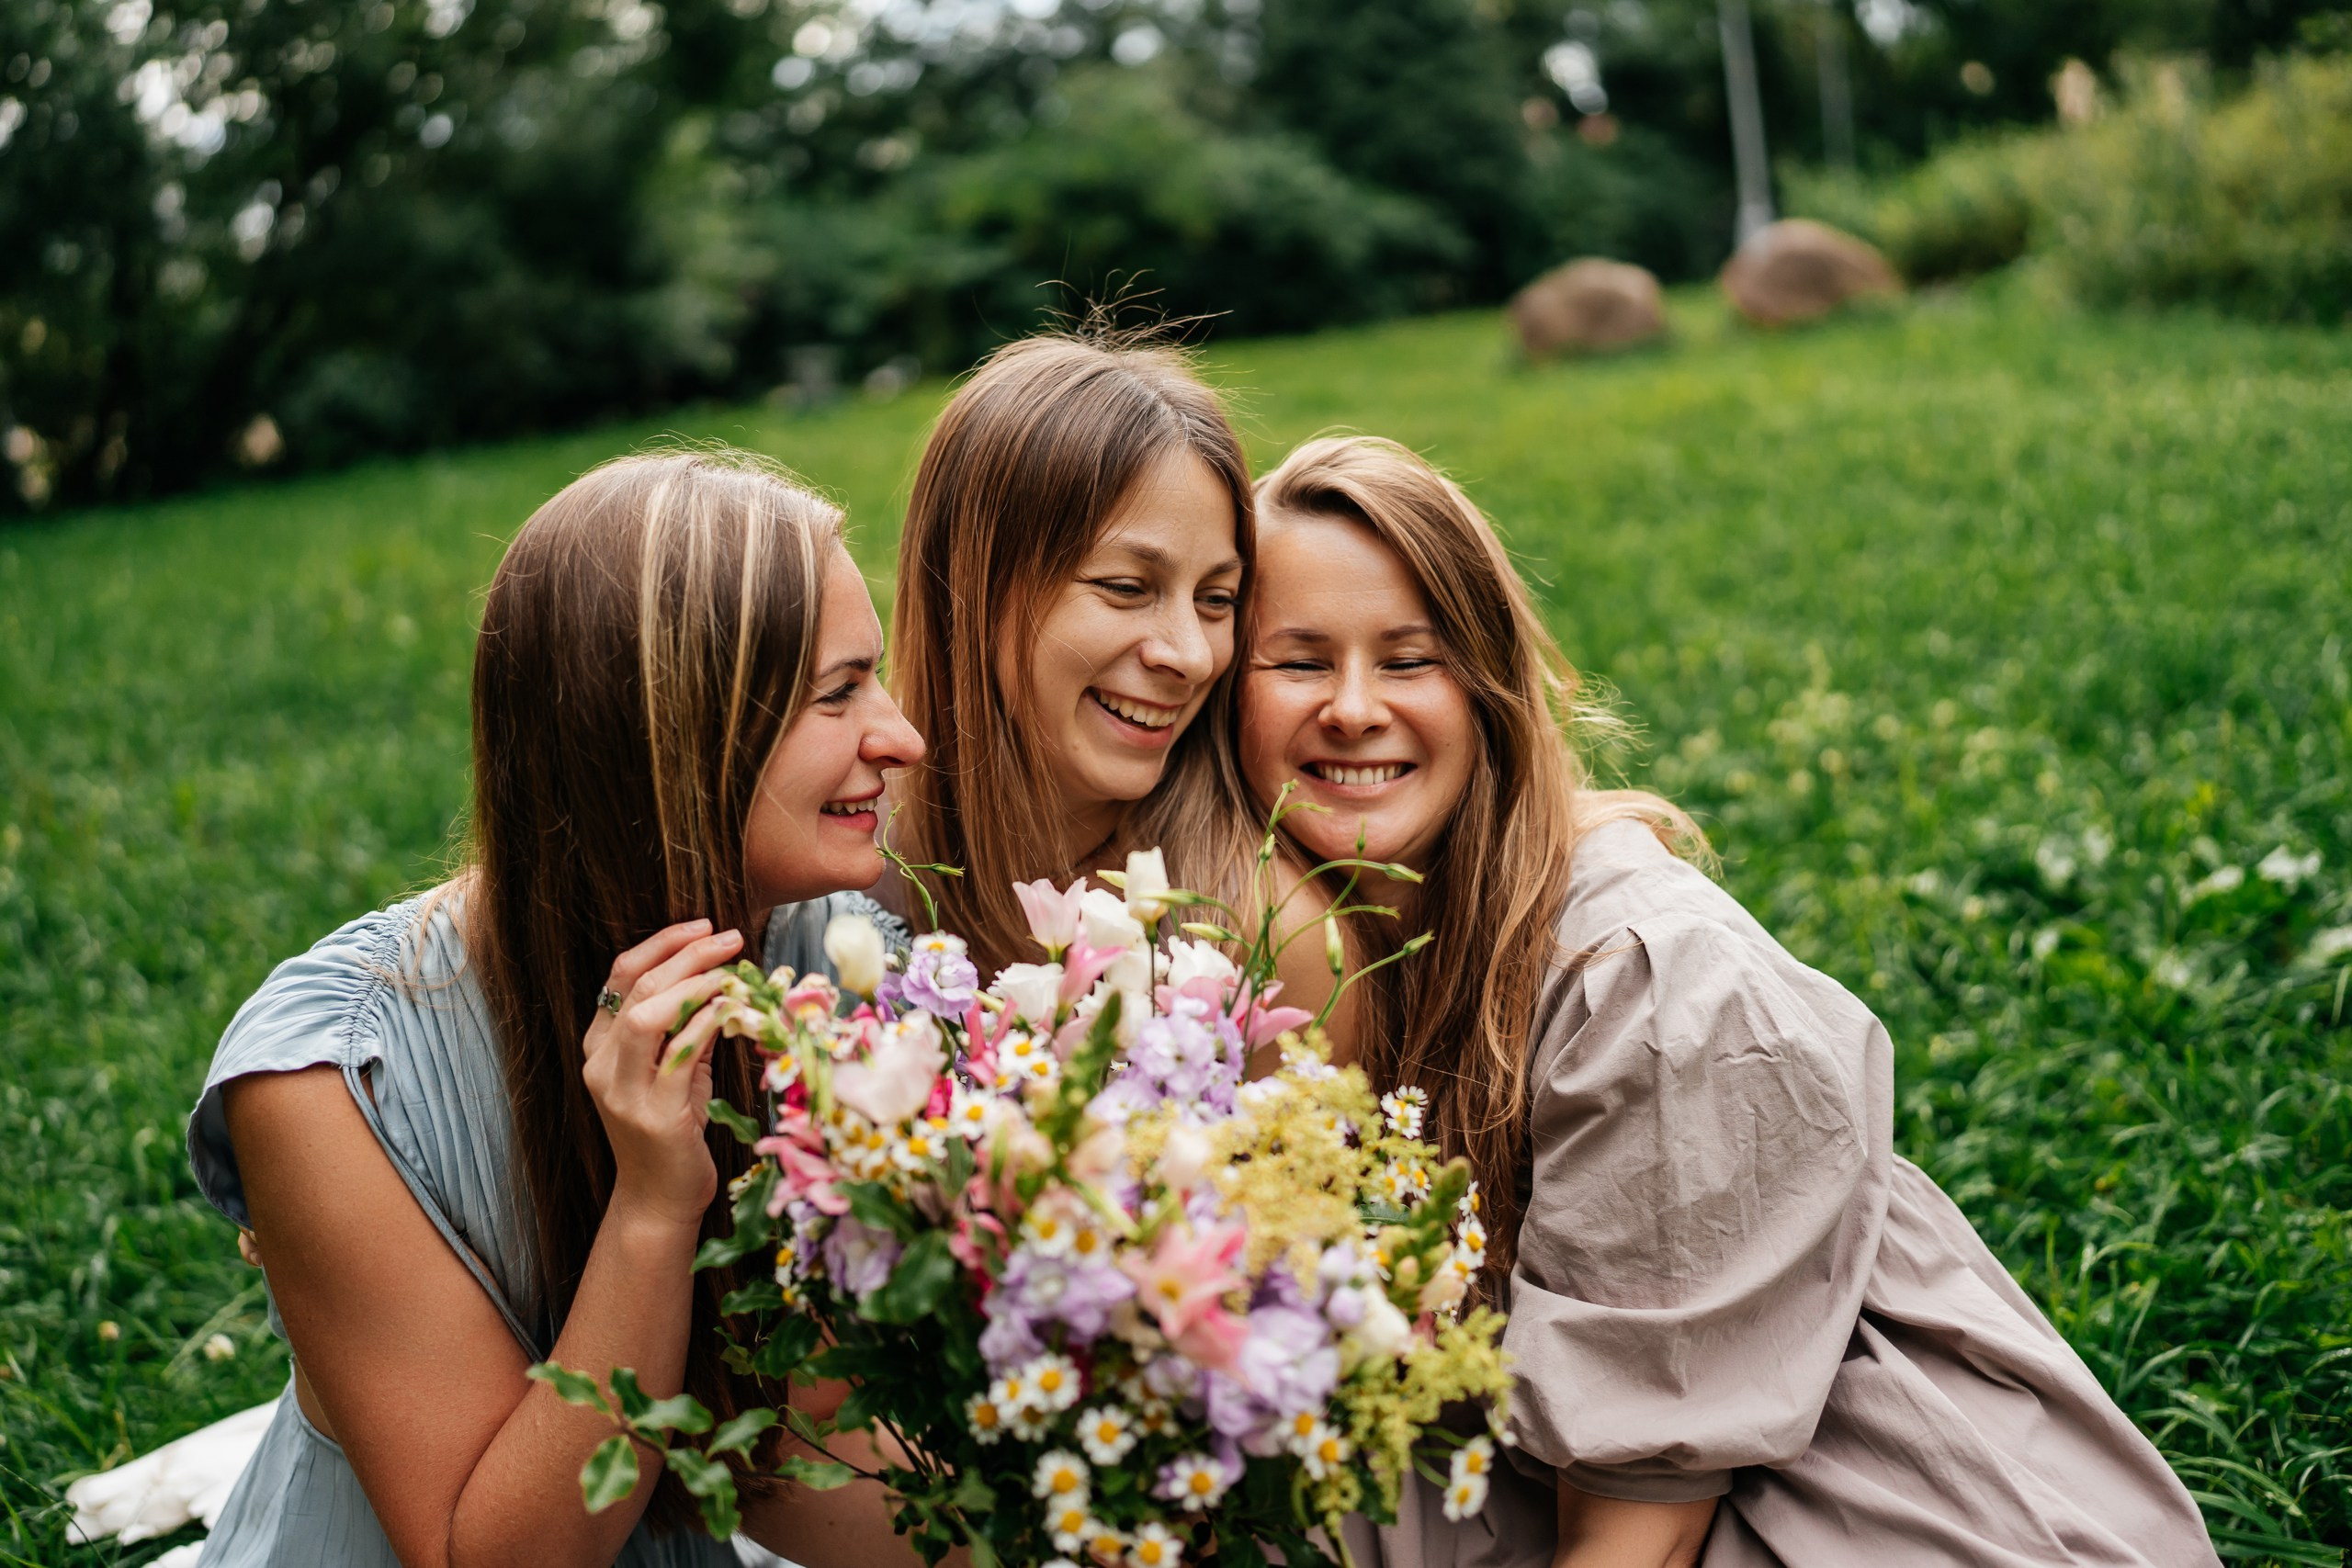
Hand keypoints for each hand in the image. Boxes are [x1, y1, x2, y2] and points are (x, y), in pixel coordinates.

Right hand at [581, 919, 743, 1228]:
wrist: (659, 1199)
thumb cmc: (672, 1131)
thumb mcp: (677, 1070)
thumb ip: (687, 1028)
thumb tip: (722, 979)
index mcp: (599, 1048)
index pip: (620, 977)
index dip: (661, 944)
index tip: (702, 925)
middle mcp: (601, 1065)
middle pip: (636, 988)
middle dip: (685, 953)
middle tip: (728, 935)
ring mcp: (623, 1091)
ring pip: (646, 1017)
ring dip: (693, 983)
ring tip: (730, 967)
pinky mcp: (654, 1115)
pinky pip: (679, 1056)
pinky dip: (707, 1023)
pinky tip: (732, 1008)